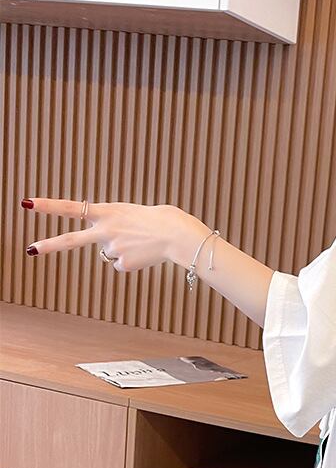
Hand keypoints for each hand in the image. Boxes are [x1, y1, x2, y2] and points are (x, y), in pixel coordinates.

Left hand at [21, 197, 210, 271]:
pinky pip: (121, 265)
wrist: (177, 235)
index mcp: (107, 211)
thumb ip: (113, 227)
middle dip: (50, 245)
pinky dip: (131, 261)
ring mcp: (113, 249)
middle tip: (30, 250)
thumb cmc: (159, 219)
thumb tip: (107, 254)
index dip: (48, 206)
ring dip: (121, 249)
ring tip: (140, 242)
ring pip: (108, 253)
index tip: (26, 203)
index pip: (71, 207)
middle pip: (72, 240)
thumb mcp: (130, 214)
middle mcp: (106, 231)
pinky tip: (144, 254)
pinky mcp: (124, 264)